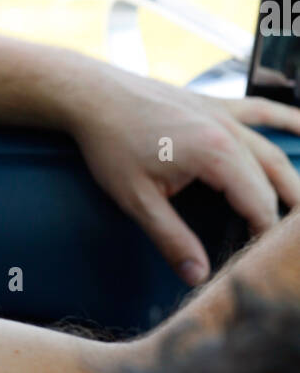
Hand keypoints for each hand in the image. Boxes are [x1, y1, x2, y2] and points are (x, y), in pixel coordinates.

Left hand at [66, 70, 299, 285]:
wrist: (93, 95)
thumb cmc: (110, 144)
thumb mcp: (137, 200)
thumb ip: (172, 239)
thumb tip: (198, 277)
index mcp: (216, 155)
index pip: (260, 204)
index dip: (264, 236)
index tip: (260, 260)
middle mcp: (230, 132)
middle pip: (274, 180)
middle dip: (284, 215)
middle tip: (284, 246)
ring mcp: (224, 115)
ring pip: (273, 151)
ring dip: (293, 180)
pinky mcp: (214, 105)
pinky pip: (261, 111)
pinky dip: (287, 120)